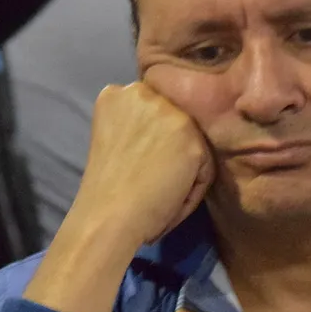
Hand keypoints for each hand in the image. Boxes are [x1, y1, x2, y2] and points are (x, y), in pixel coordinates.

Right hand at [62, 82, 213, 251]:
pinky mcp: (192, 140)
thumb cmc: (106, 190)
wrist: (107, 217)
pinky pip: (205, 168)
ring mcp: (170, 114)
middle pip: (175, 121)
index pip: (152, 109)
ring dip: (185, 169)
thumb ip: (134, 124)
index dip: (151, 138)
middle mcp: (144, 93)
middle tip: (155, 178)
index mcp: (117, 94)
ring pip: (193, 142)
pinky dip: (193, 190)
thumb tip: (163, 131)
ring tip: (162, 192)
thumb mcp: (112, 138)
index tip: (142, 162)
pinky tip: (171, 200)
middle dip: (172, 147)